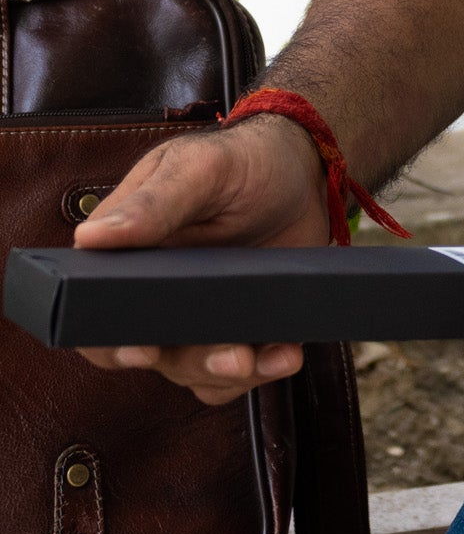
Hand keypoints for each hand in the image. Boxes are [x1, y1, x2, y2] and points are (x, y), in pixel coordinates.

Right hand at [73, 112, 328, 405]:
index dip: (108, 342)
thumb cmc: (240, 160)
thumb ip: (152, 202)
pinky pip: (238, 372)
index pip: (94, 310)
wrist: (303, 171)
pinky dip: (262, 369)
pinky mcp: (238, 327)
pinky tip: (285, 353)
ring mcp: (197, 315)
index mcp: (127, 254)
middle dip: (190, 362)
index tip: (143, 350)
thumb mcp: (199, 167)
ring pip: (195, 371)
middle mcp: (154, 293)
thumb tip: (90, 238)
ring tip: (262, 355)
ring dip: (229, 373)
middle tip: (230, 356)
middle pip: (150, 353)